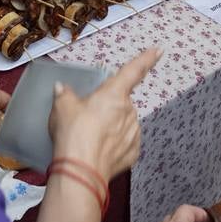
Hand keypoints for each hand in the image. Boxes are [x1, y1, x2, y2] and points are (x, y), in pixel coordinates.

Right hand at [48, 48, 159, 180]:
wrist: (80, 171)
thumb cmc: (73, 134)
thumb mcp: (62, 108)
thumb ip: (65, 95)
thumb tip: (62, 89)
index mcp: (114, 94)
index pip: (133, 71)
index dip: (147, 59)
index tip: (159, 50)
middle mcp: (129, 111)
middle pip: (120, 104)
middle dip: (107, 109)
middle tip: (86, 120)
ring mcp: (133, 133)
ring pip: (123, 124)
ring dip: (110, 128)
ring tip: (89, 138)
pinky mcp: (133, 153)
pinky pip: (124, 144)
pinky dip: (113, 146)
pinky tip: (99, 151)